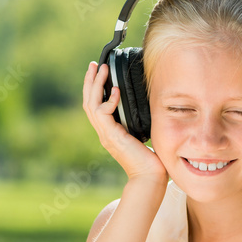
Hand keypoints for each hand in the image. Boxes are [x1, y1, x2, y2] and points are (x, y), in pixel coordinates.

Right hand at [82, 61, 168, 185]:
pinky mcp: (112, 137)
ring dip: (95, 85)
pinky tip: (116, 90)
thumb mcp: (145, 133)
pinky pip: (103, 114)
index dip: (95, 89)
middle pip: (89, 102)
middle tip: (94, 64)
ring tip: (102, 69)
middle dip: (91, 82)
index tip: (100, 73)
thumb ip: (140, 121)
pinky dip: (109, 100)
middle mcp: (105, 132)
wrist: (150, 177)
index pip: (96, 106)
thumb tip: (148, 104)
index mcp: (110, 131)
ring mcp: (106, 135)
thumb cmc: (152, 159)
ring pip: (92, 105)